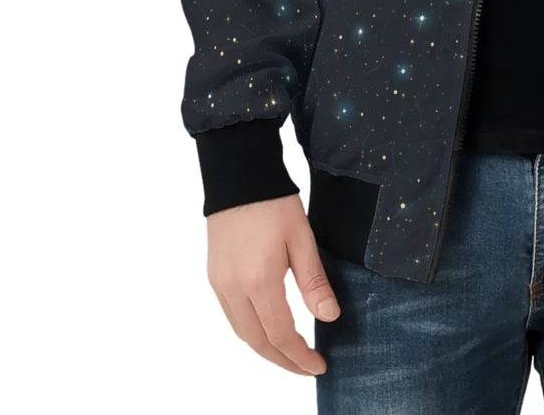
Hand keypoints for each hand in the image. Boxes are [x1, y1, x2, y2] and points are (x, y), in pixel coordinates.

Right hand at [205, 193, 340, 375]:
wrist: (239, 176)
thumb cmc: (275, 203)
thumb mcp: (302, 238)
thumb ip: (314, 281)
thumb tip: (329, 317)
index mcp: (259, 280)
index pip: (281, 334)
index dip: (300, 356)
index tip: (319, 365)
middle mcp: (234, 289)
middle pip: (258, 342)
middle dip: (283, 360)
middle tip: (307, 367)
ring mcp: (219, 284)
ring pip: (242, 333)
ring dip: (266, 349)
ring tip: (291, 354)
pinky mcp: (214, 277)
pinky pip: (232, 316)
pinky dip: (251, 331)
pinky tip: (267, 329)